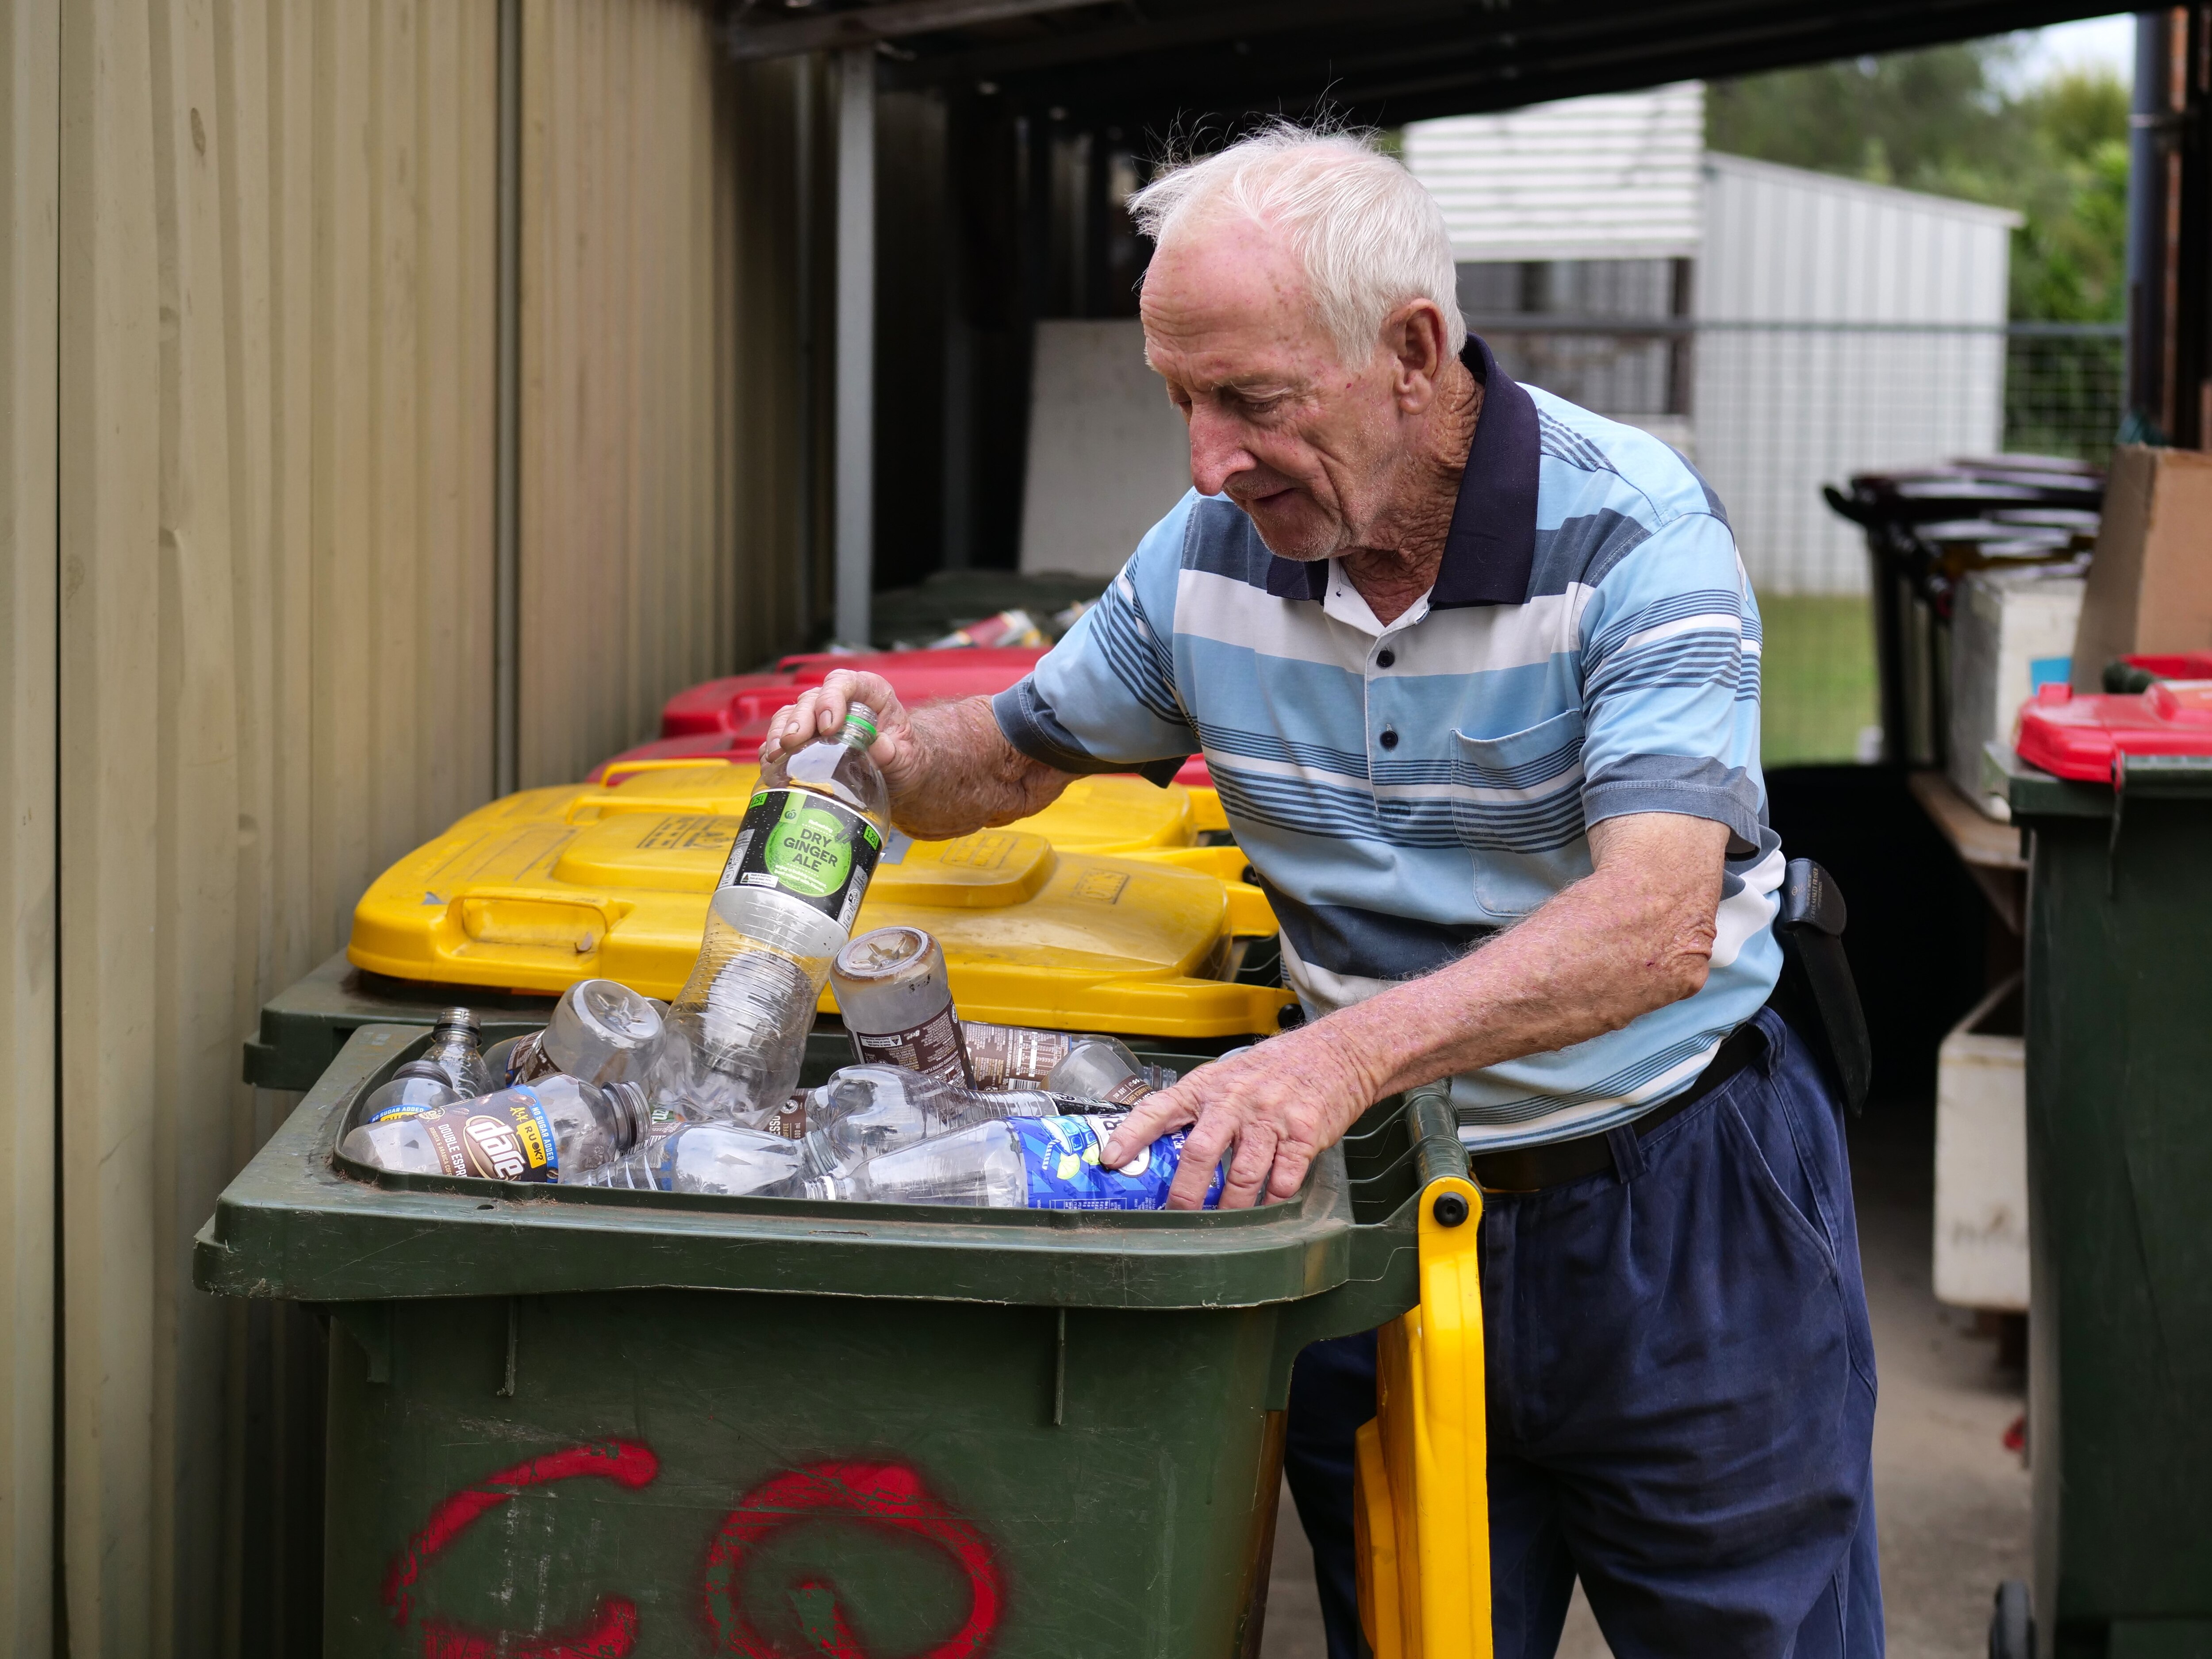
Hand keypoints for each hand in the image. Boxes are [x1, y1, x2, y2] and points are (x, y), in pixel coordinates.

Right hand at [759, 670, 927, 794]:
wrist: (900, 774)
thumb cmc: (907, 758)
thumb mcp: (909, 758)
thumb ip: (896, 753)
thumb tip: (879, 748)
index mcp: (869, 693)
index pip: (844, 682)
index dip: (832, 698)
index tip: (829, 726)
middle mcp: (839, 701)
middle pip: (811, 699)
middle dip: (799, 720)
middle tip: (793, 742)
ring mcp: (818, 718)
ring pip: (791, 714)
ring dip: (780, 733)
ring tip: (776, 754)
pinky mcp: (805, 739)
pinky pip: (781, 736)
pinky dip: (772, 748)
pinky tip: (769, 763)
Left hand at [1100, 1025, 1381, 1209]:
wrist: (1336, 1053)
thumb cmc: (1273, 1071)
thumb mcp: (1227, 1077)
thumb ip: (1197, 1109)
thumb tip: (1159, 1148)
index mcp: (1208, 1087)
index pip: (1160, 1108)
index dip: (1131, 1134)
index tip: (1111, 1160)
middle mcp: (1234, 1100)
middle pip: (1200, 1153)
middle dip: (1185, 1194)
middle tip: (1175, 1219)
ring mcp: (1269, 1117)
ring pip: (1241, 1174)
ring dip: (1230, 1207)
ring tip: (1222, 1225)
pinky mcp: (1303, 1133)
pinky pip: (1283, 1179)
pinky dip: (1272, 1200)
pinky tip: (1266, 1209)